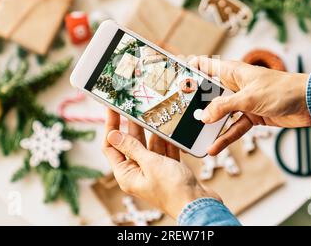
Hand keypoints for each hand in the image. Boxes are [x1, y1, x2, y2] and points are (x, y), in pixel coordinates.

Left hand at [102, 109, 219, 218]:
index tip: (111, 109)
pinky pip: (164, 149)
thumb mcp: (150, 164)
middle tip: (134, 106)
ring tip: (151, 113)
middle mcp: (137, 172)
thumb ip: (133, 147)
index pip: (111, 147)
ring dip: (152, 131)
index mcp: (126, 174)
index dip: (110, 127)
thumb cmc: (173, 190)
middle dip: (133, 125)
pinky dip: (166, 140)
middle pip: (131, 143)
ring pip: (149, 145)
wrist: (199, 205)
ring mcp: (154, 170)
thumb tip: (113, 134)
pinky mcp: (169, 168)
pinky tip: (168, 128)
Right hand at [189, 56, 310, 155]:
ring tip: (193, 134)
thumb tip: (204, 116)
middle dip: (195, 102)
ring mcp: (242, 102)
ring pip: (220, 113)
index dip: (189, 68)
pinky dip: (225, 137)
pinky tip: (214, 147)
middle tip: (178, 112)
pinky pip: (233, 127)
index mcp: (232, 71)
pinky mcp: (251, 116)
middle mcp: (234, 85)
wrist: (309, 103)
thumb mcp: (248, 98)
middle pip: (209, 93)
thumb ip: (224, 106)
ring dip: (209, 124)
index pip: (205, 65)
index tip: (174, 78)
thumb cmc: (282, 90)